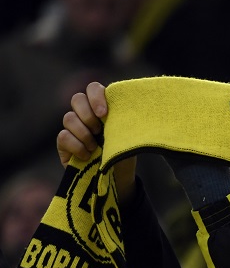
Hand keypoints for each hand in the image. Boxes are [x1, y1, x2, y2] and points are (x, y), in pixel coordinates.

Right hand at [57, 81, 136, 201]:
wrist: (117, 178)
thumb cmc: (125, 153)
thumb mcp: (128, 136)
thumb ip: (121, 120)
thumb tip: (117, 112)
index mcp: (103, 108)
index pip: (93, 88)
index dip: (96, 96)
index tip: (104, 113)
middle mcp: (86, 114)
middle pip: (77, 99)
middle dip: (88, 115)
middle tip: (99, 130)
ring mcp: (73, 128)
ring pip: (69, 117)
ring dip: (84, 133)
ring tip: (95, 147)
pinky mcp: (64, 143)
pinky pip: (63, 136)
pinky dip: (77, 146)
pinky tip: (87, 155)